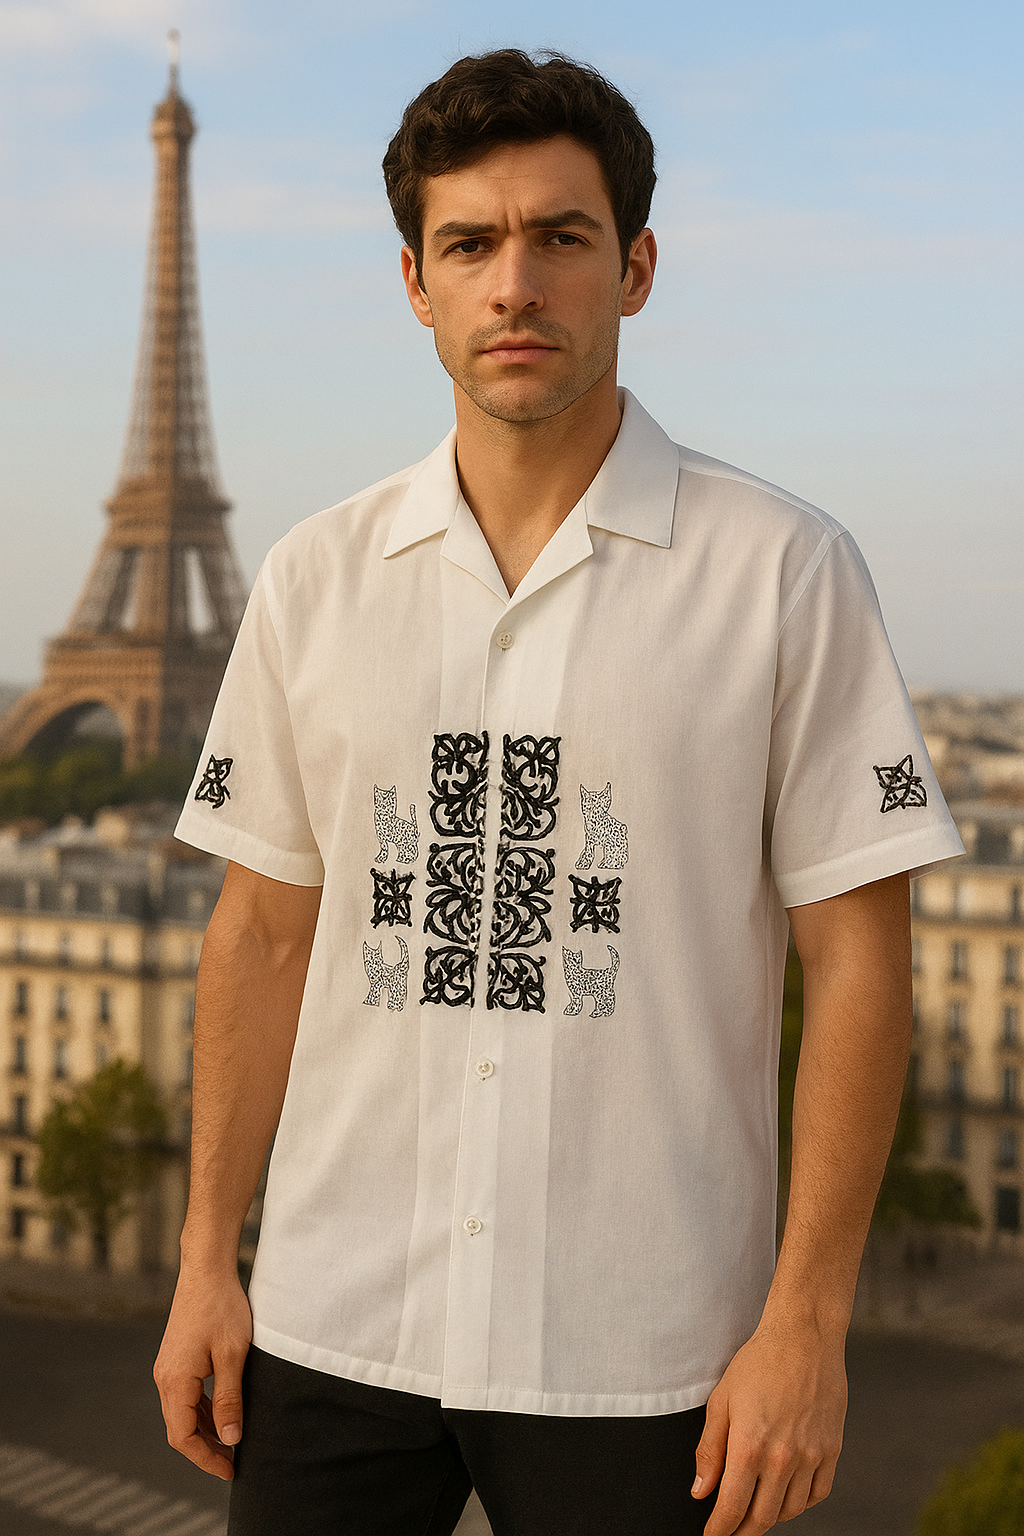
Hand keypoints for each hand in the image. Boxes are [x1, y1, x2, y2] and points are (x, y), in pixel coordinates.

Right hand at [153, 1268, 253, 1479]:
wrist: (206, 1269)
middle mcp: (165, 1378)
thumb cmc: (222, 1307)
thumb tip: (230, 1439)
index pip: (183, 1437)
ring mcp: (169, 1367)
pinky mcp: (177, 1358)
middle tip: (234, 1462)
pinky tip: (224, 1412)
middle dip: (206, 1449)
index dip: (205, 1458)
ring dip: (206, 1430)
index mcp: (175, 1381)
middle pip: (180, 1428)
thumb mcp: (232, 1356)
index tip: (229, 1470)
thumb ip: (230, 1399)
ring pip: (183, 1412)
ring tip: (233, 1442)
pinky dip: (203, 1410)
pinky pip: (186, 1395)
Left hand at [692, 1314, 846, 1533]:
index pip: (732, 1508)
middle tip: (732, 1528)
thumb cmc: (758, 1362)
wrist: (803, 1337)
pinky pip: (817, 1494)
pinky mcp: (831, 1450)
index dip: (720, 1530)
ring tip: (756, 1510)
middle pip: (762, 1517)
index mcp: (749, 1447)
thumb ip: (709, 1451)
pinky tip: (787, 1495)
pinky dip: (800, 1504)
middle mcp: (782, 1458)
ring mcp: (810, 1456)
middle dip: (743, 1530)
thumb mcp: (721, 1401)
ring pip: (790, 1511)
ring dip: (771, 1517)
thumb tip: (701, 1492)